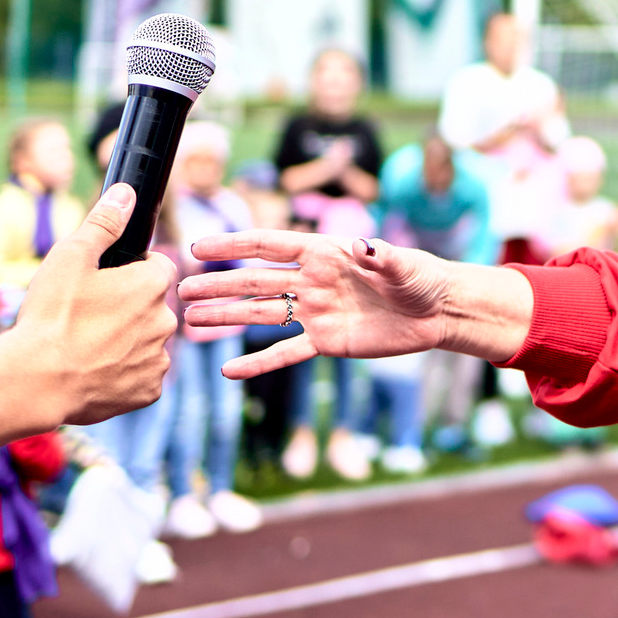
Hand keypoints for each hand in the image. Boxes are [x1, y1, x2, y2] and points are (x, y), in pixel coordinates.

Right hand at [3, 185, 177, 426]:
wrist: (36, 381)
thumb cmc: (51, 316)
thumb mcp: (71, 257)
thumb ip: (103, 223)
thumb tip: (126, 194)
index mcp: (152, 286)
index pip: (159, 266)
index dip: (134, 269)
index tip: (109, 279)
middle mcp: (165, 322)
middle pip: (152, 306)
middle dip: (129, 307)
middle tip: (88, 315)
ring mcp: (158, 360)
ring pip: (146, 342)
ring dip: (126, 341)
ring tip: (85, 345)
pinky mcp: (148, 392)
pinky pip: (140, 375)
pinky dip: (122, 373)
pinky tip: (93, 370)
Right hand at [177, 231, 460, 378]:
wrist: (437, 312)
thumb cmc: (421, 278)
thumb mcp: (404, 264)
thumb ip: (381, 256)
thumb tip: (365, 245)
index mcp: (325, 253)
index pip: (270, 246)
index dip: (234, 245)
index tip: (199, 248)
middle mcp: (312, 281)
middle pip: (256, 282)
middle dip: (219, 285)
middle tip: (181, 290)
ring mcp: (315, 312)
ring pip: (262, 315)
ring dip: (227, 318)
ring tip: (191, 322)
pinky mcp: (326, 342)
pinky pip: (286, 353)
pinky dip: (259, 362)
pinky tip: (229, 371)